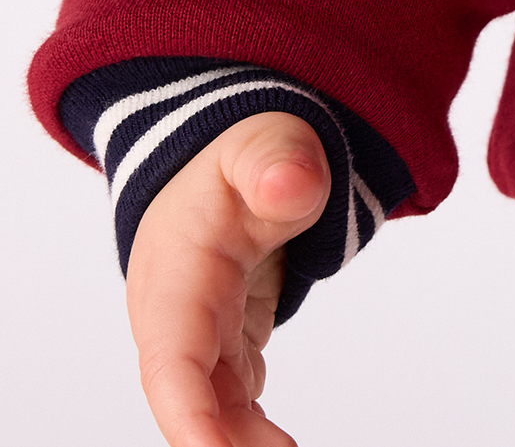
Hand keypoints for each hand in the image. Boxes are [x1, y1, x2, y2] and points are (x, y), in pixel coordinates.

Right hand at [126, 110, 329, 446]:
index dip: (188, 410)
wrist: (226, 161)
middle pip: (192, 395)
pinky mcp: (224, 345)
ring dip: (241, 442)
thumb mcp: (262, 142)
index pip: (173, 354)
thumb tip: (295, 185)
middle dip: (220, 441)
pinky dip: (250, 430)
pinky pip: (232, 399)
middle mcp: (176, 317)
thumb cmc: (238, 154)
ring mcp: (199, 336)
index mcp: (178, 273)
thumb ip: (275, 160)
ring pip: (215, 405)